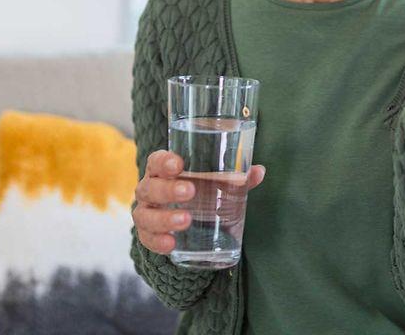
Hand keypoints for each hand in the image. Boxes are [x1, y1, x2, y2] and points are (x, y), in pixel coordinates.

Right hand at [133, 150, 266, 254]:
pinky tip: (171, 244)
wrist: (183, 217)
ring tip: (186, 220)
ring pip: (145, 215)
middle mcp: (149, 189)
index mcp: (163, 171)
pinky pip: (147, 239)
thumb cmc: (199, 190)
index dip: (164, 161)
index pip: (156, 161)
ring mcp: (146, 212)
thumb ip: (235, 177)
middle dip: (168, 190)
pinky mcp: (147, 234)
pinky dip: (157, 242)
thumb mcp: (214, 182)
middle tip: (190, 191)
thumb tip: (259, 171)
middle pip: (150, 187)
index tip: (178, 164)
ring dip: (164, 218)